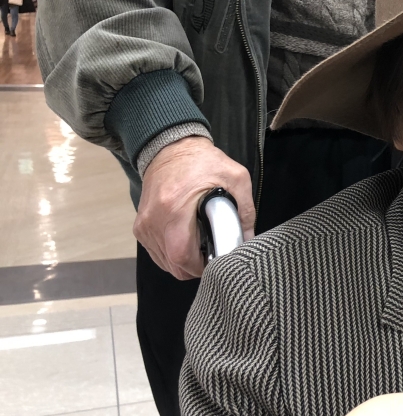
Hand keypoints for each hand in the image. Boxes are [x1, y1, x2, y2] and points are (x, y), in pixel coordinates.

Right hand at [134, 136, 254, 279]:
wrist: (170, 148)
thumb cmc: (201, 161)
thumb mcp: (235, 178)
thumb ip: (246, 210)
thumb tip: (248, 238)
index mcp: (175, 207)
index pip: (182, 255)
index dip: (201, 266)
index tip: (216, 261)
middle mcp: (154, 219)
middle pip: (173, 264)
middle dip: (196, 267)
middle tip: (212, 255)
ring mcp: (144, 224)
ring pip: (164, 262)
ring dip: (184, 262)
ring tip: (201, 246)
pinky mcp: (141, 226)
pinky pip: (156, 253)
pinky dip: (172, 254)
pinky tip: (187, 241)